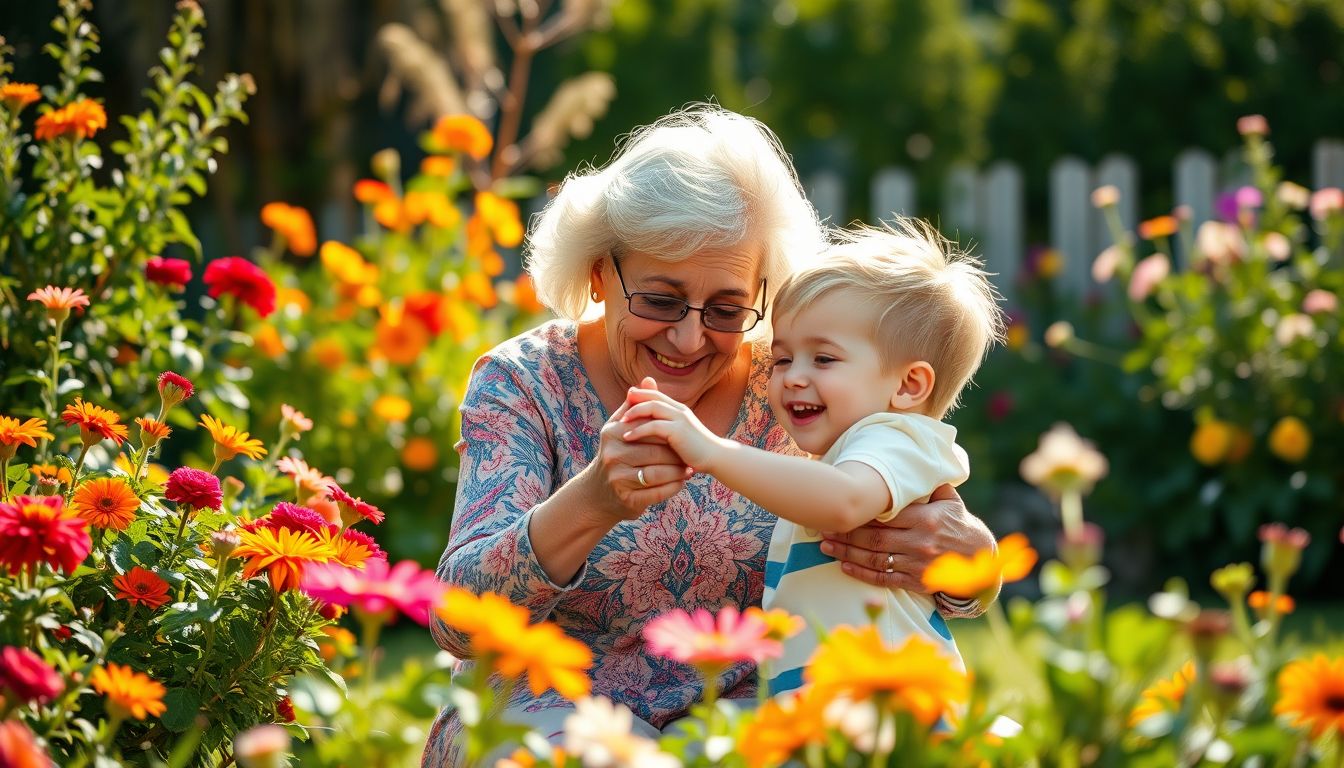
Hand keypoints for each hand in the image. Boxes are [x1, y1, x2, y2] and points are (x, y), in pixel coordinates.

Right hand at [583, 383, 693, 522]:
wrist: (596, 493)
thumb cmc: (614, 453)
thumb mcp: (618, 428)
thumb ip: (635, 406)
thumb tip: (648, 380)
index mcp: (612, 434)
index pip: (649, 429)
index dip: (669, 434)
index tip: (684, 437)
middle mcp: (612, 455)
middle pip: (655, 452)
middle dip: (676, 455)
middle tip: (691, 456)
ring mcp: (618, 479)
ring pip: (658, 474)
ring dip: (678, 473)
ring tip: (689, 470)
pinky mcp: (627, 500)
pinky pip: (657, 493)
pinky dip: (673, 488)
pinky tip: (681, 483)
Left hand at [619, 381, 724, 470]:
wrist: (716, 459)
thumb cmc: (696, 450)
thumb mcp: (679, 436)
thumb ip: (666, 428)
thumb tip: (650, 426)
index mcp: (679, 409)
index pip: (657, 394)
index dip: (641, 395)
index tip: (626, 400)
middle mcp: (680, 410)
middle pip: (653, 396)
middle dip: (635, 400)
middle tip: (620, 408)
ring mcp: (680, 419)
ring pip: (652, 408)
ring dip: (634, 413)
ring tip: (620, 423)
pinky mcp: (678, 431)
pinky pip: (654, 426)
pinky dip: (639, 430)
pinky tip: (628, 437)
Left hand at [818, 485, 994, 591]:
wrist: (981, 561)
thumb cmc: (960, 525)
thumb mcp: (950, 501)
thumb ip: (929, 485)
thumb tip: (912, 459)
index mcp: (927, 519)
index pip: (887, 516)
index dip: (861, 515)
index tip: (841, 509)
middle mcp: (920, 542)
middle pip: (875, 538)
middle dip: (846, 534)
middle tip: (823, 529)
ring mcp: (918, 564)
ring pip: (876, 559)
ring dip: (847, 554)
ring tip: (826, 547)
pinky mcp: (917, 582)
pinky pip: (884, 579)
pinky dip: (862, 574)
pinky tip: (844, 567)